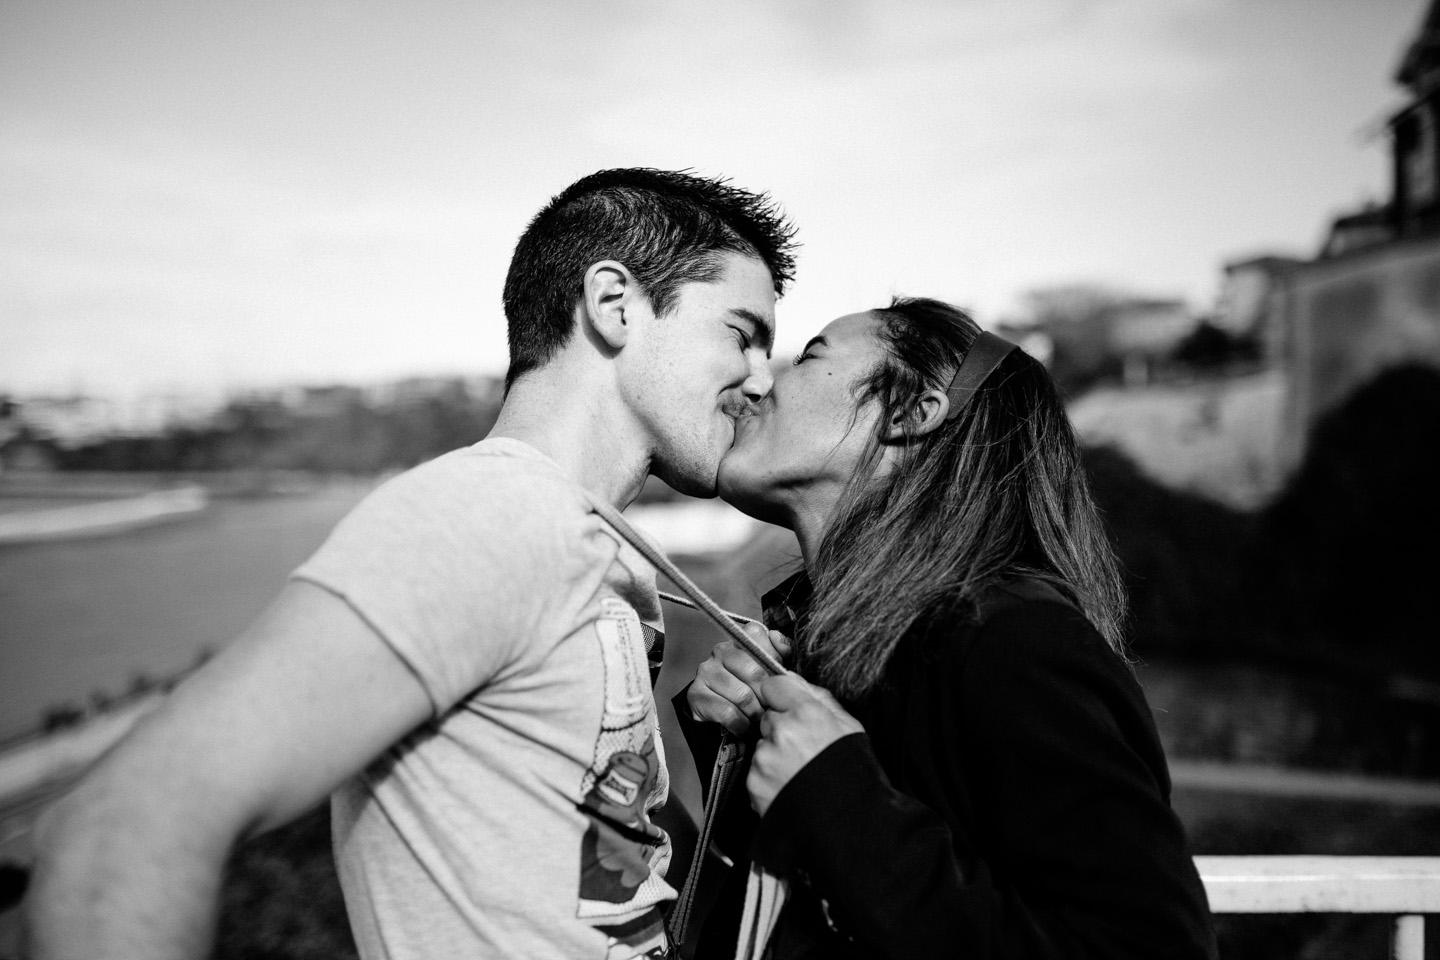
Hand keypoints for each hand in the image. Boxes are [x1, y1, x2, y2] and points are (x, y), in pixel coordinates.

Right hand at [687, 622, 791, 734]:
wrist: (715, 713)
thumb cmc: (749, 689)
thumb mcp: (767, 670)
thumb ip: (780, 654)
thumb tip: (785, 647)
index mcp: (739, 641)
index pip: (758, 637)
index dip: (773, 659)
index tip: (778, 677)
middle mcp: (720, 651)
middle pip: (755, 672)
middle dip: (766, 695)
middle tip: (770, 707)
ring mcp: (706, 671)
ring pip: (742, 696)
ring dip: (754, 713)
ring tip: (757, 719)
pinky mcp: (695, 694)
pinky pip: (728, 712)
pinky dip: (740, 724)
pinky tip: (743, 726)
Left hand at [747, 673, 862, 816]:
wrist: (849, 825)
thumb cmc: (853, 772)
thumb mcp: (848, 726)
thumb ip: (819, 698)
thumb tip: (795, 680)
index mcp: (805, 713)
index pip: (773, 685)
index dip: (781, 696)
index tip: (789, 708)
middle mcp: (780, 732)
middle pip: (768, 718)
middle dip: (781, 729)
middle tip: (804, 750)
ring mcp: (764, 760)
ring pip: (762, 746)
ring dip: (775, 755)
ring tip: (800, 774)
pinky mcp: (754, 784)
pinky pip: (757, 771)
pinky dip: (769, 778)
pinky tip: (790, 787)